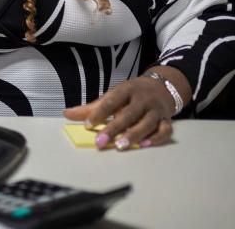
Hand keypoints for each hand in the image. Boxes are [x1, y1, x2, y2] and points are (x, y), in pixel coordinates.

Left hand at [63, 74, 182, 149]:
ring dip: (134, 135)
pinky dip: (156, 138)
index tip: (87, 125)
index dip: (99, 113)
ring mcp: (156, 109)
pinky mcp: (167, 119)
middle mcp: (143, 99)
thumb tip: (67, 114)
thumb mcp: (112, 96)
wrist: (161, 87)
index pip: (111, 101)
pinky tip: (144, 145)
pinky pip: (165, 130)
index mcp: (126, 89)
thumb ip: (91, 107)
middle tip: (100, 142)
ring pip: (147, 123)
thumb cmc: (131, 95)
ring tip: (120, 146)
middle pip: (129, 114)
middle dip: (114, 128)